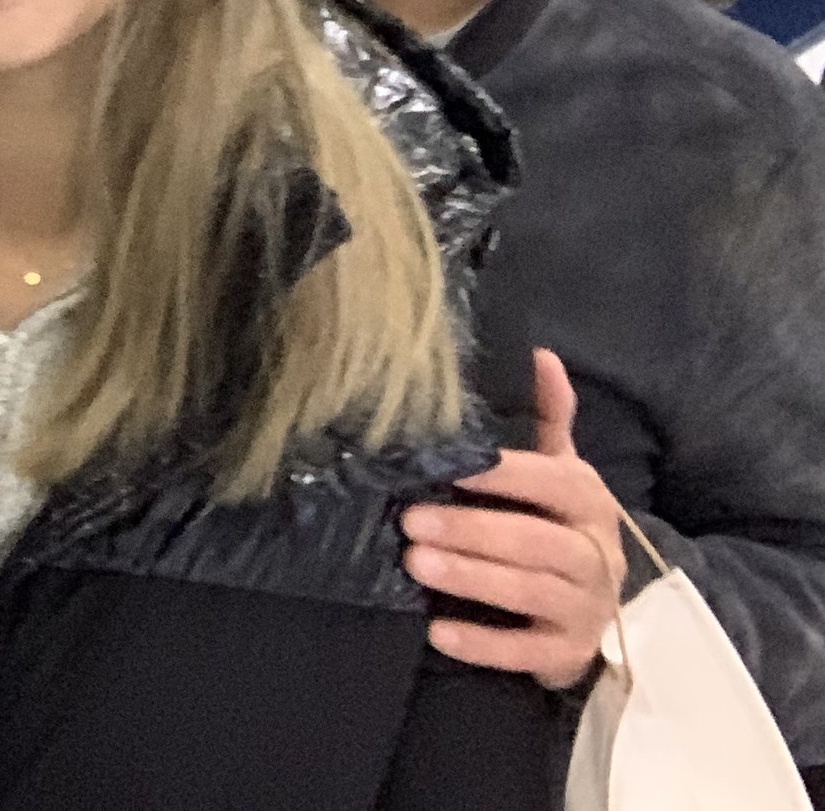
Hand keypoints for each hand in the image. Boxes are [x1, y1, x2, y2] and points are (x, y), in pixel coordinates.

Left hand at [399, 348, 625, 689]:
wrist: (593, 607)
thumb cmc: (560, 524)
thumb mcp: (558, 470)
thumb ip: (547, 417)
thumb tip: (540, 353)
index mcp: (588, 502)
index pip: (552, 483)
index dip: (503, 474)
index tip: (447, 467)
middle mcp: (596, 555)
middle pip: (537, 542)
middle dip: (473, 532)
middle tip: (411, 521)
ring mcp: (586, 609)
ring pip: (531, 594)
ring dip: (472, 579)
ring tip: (415, 564)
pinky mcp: (568, 654)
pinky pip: (528, 653)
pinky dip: (485, 644)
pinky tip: (438, 632)